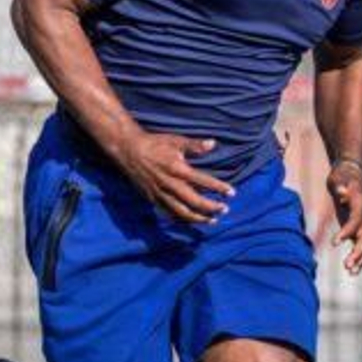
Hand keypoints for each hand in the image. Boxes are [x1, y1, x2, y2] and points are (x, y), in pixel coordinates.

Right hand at [111, 131, 233, 223]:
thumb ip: (195, 145)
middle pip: (195, 202)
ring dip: (199, 218)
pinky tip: (193, 220)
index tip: (232, 193)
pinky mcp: (153, 199)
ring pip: (182, 212)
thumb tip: (213, 144)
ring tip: (212, 220)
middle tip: (224, 209)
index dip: (219, 188)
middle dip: (211, 208)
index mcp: (177, 169)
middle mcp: (170, 184)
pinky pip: (170, 213)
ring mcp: (161, 194)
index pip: (203, 181)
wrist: (129, 151)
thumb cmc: (155, 144)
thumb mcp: (176, 141)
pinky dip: (183, 219)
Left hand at [326, 159, 361, 275]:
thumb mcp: (338, 178)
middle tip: (347, 266)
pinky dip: (358, 257)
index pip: (355, 222)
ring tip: (350, 272)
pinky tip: (351, 269)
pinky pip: (361, 246)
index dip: (346, 232)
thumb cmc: (342, 176)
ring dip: (360, 259)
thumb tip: (342, 193)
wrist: (351, 175)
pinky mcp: (358, 228)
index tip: (334, 243)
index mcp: (360, 205)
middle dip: (357, 253)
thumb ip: (340, 186)